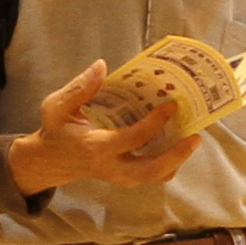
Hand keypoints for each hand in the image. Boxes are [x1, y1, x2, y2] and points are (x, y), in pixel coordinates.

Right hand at [13, 60, 197, 191]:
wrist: (50, 161)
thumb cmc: (55, 130)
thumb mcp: (56, 106)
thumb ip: (79, 88)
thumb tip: (102, 66)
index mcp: (95, 147)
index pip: (132, 139)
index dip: (154, 123)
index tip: (171, 106)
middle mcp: (111, 167)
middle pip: (151, 170)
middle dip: (177, 154)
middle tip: (195, 136)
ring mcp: (120, 176)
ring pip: (155, 176)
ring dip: (177, 160)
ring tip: (192, 138)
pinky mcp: (125, 178)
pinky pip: (153, 175)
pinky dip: (169, 163)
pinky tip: (177, 143)